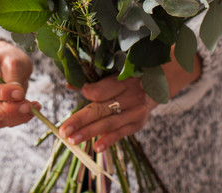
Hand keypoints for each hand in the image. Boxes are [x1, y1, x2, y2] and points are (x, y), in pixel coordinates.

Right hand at [0, 40, 40, 128]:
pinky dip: (20, 118)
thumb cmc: (9, 59)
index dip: (1, 93)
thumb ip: (13, 78)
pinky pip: (5, 122)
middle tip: (29, 106)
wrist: (9, 65)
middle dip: (9, 111)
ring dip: (18, 116)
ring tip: (35, 105)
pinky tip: (32, 108)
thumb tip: (18, 96)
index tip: (20, 93)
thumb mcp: (13, 61)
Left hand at [58, 49, 201, 151]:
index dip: (88, 92)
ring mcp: (135, 111)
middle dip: (80, 121)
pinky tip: (96, 147)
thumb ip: (93, 81)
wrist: (158, 84)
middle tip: (63, 131)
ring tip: (72, 140)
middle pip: (100, 109)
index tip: (82, 92)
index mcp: (123, 79)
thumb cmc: (130, 77)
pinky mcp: (138, 123)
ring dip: (88, 133)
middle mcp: (130, 96)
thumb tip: (68, 84)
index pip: (101, 90)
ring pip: (108, 123)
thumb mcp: (115, 73)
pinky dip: (108, 141)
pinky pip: (121, 133)